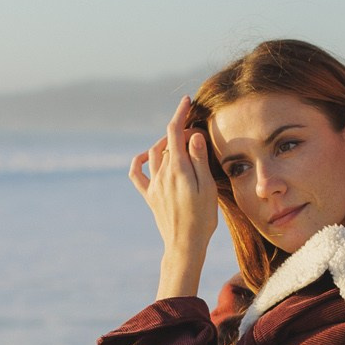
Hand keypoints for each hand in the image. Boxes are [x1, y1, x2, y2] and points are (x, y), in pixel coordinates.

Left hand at [129, 96, 217, 299]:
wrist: (184, 245)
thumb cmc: (201, 218)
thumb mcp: (207, 187)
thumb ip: (198, 159)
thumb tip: (192, 135)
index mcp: (177, 168)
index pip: (175, 132)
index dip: (180, 113)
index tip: (187, 100)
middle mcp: (162, 173)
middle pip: (166, 141)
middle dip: (179, 130)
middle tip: (195, 132)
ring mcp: (154, 185)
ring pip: (154, 153)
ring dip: (165, 143)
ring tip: (180, 142)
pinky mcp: (150, 196)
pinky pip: (138, 173)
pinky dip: (140, 160)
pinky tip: (147, 157)